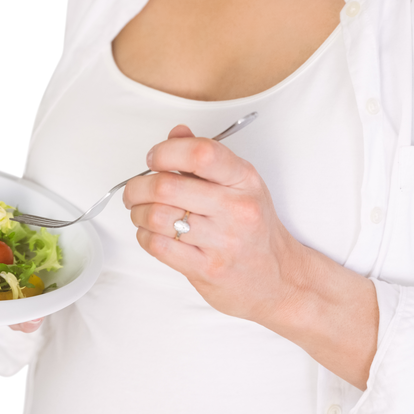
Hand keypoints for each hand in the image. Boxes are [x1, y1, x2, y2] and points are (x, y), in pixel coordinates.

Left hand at [122, 125, 305, 327]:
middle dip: (138, 187)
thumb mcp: (241, 184)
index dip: (166, 152)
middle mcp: (236, 208)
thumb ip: (206, 157)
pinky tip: (151, 233)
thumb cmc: (255, 228)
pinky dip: (144, 236)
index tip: (154, 159)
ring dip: (138, 213)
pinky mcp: (208, 269)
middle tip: (134, 191)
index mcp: (244, 179)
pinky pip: (159, 246)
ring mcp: (223, 241)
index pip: (201, 152)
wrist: (279, 279)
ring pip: (157, 217)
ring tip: (141, 212)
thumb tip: (176, 133)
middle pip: (167, 187)